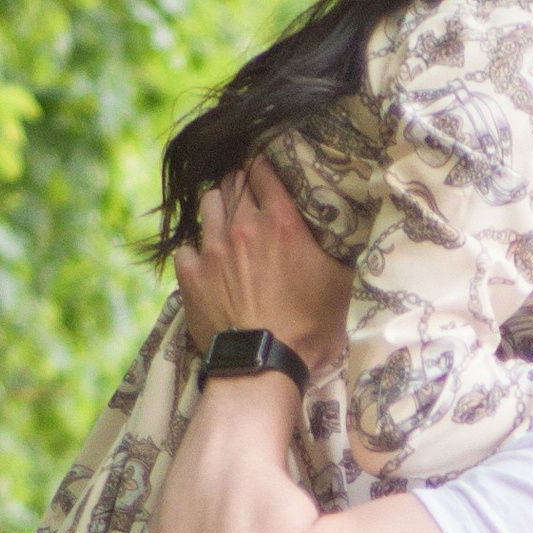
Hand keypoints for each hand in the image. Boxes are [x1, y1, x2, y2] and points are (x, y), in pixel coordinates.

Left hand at [172, 165, 352, 370]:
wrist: (263, 364)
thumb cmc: (308, 328)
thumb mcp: (340, 283)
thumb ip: (337, 248)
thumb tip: (346, 228)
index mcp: (281, 222)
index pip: (264, 172)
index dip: (265, 168)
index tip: (266, 172)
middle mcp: (242, 226)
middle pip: (233, 182)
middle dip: (241, 184)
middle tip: (249, 196)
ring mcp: (212, 249)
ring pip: (208, 204)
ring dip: (218, 206)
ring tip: (226, 220)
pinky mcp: (190, 275)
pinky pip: (186, 247)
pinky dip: (195, 250)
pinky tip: (204, 260)